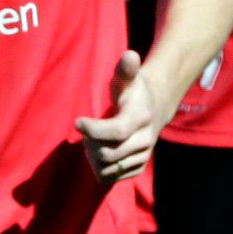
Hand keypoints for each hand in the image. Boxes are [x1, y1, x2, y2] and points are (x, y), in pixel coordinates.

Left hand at [74, 51, 171, 183]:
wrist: (154, 107)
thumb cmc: (133, 91)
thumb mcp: (127, 78)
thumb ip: (125, 69)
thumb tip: (130, 56)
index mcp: (140, 117)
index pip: (117, 131)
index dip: (94, 130)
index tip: (78, 121)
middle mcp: (145, 140)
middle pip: (109, 153)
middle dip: (90, 143)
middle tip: (85, 130)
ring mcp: (142, 155)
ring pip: (109, 168)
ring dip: (92, 156)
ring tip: (90, 140)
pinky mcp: (137, 167)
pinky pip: (111, 178)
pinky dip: (99, 169)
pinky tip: (97, 152)